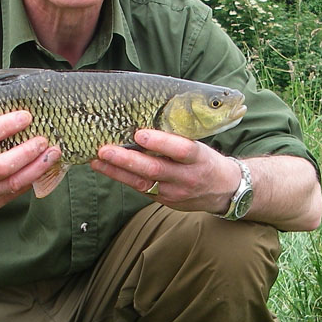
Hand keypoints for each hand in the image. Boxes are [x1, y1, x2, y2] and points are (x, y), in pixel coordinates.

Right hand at [0, 110, 61, 228]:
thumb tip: (3, 119)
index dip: (6, 125)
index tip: (24, 116)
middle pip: (3, 164)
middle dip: (27, 151)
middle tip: (43, 138)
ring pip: (15, 182)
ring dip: (38, 167)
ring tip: (53, 153)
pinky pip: (17, 192)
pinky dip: (32, 179)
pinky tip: (44, 168)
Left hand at [91, 128, 238, 214]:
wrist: (224, 190)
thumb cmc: (206, 160)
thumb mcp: (201, 145)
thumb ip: (177, 137)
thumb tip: (145, 120)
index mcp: (200, 158)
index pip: (181, 150)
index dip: (160, 142)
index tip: (140, 134)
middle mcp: (187, 177)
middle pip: (155, 170)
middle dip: (127, 160)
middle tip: (105, 150)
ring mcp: (175, 193)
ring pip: (143, 183)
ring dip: (117, 172)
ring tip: (97, 160)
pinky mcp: (165, 201)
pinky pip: (141, 189)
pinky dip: (123, 178)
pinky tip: (106, 168)